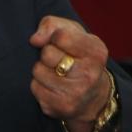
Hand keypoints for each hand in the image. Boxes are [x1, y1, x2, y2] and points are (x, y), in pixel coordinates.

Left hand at [29, 16, 110, 131]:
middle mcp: (89, 74)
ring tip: (56, 73)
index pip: (61, 36)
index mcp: (96, 52)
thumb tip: (35, 40)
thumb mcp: (73, 33)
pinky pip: (35, 88)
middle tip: (59, 60)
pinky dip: (39, 85)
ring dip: (42, 70)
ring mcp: (76, 93)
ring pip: (38, 71)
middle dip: (47, 54)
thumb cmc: (79, 57)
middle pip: (47, 54)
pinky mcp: (62, 107)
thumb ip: (52, 25)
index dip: (53, 37)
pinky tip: (52, 86)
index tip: (59, 42)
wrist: (93, 97)